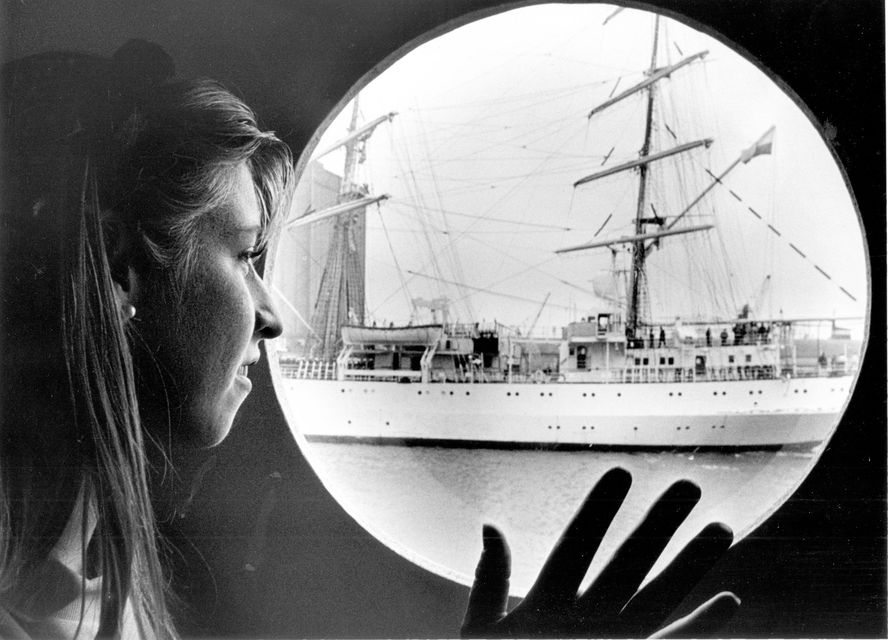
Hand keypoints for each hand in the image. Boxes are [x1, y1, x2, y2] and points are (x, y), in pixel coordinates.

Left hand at [461, 467, 737, 637]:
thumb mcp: (481, 631)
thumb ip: (490, 583)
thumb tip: (490, 526)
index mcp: (548, 600)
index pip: (578, 545)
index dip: (598, 509)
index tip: (622, 472)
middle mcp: (588, 615)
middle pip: (629, 561)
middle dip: (659, 525)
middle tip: (688, 485)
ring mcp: (615, 639)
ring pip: (659, 596)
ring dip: (690, 566)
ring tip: (721, 528)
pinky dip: (701, 627)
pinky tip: (728, 602)